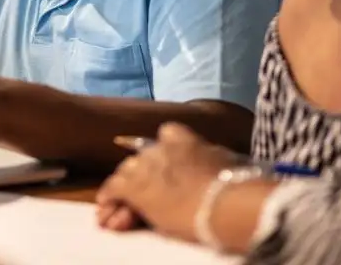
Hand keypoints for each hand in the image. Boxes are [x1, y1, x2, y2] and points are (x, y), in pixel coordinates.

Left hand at [95, 123, 240, 241]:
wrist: (225, 202)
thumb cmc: (234, 185)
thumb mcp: (224, 161)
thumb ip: (208, 157)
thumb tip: (210, 161)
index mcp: (183, 138)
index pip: (166, 134)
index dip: (164, 151)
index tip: (167, 163)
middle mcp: (160, 147)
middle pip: (142, 156)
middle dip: (143, 173)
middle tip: (145, 191)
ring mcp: (145, 165)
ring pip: (126, 172)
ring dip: (126, 186)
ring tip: (124, 203)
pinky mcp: (135, 188)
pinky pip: (113, 189)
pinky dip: (109, 198)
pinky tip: (106, 207)